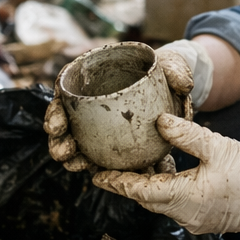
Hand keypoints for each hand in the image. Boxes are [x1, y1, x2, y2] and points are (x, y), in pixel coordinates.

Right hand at [44, 39, 212, 171]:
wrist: (177, 90)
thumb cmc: (168, 71)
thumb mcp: (174, 65)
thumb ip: (178, 71)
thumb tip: (183, 85)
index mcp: (98, 75)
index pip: (67, 86)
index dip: (56, 105)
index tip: (58, 121)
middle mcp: (92, 100)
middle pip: (65, 117)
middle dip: (58, 136)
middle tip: (62, 150)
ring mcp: (99, 123)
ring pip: (76, 140)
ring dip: (70, 155)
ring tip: (72, 164)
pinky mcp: (111, 142)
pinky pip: (98, 155)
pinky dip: (95, 165)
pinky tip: (94, 174)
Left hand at [92, 114, 239, 239]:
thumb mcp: (218, 147)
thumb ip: (186, 135)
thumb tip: (158, 122)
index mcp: (185, 198)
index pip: (140, 191)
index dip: (117, 182)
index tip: (96, 175)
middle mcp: (185, 215)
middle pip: (146, 199)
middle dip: (126, 184)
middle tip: (105, 169)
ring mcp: (195, 220)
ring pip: (160, 201)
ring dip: (145, 186)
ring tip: (130, 167)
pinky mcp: (204, 218)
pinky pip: (175, 203)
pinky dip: (164, 188)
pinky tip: (163, 170)